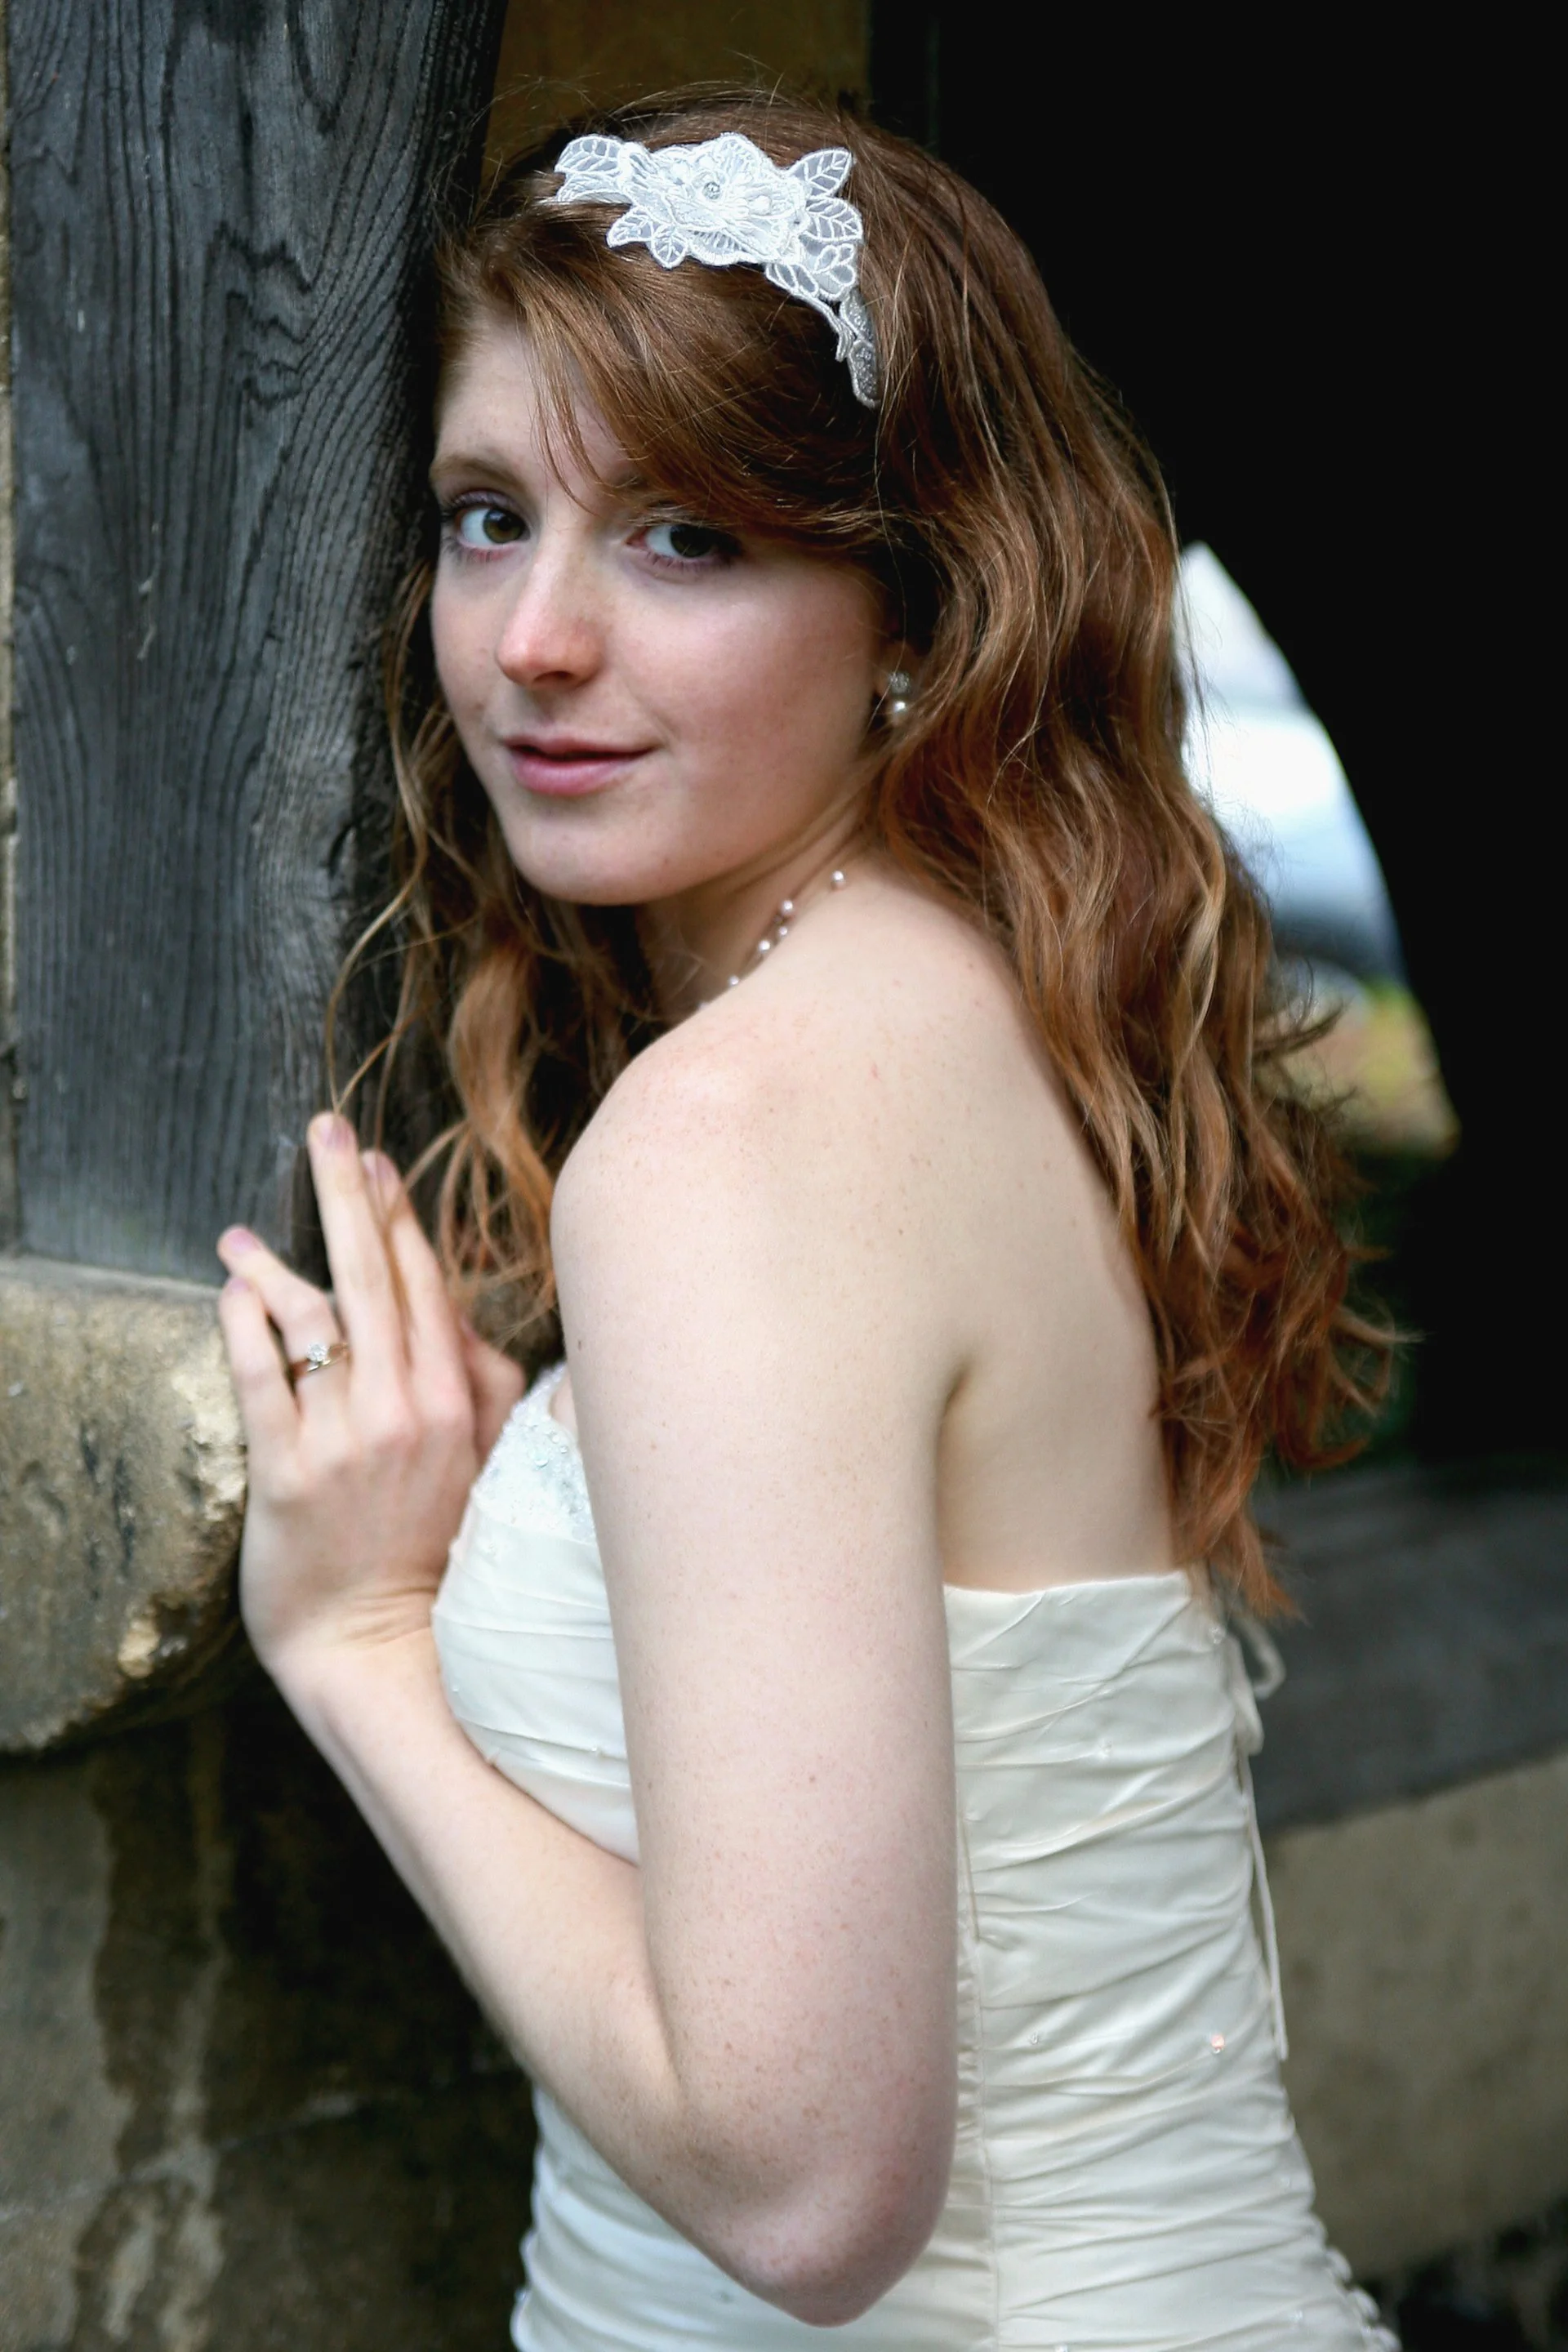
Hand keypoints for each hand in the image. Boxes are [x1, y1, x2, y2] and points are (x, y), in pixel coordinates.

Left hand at [216, 1115, 524, 1682]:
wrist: (384, 1643)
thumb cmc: (436, 1547)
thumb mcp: (486, 1460)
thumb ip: (483, 1381)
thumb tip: (460, 1312)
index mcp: (454, 1400)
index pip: (423, 1284)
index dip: (398, 1216)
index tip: (376, 1162)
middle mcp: (403, 1409)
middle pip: (371, 1277)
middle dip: (347, 1195)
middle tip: (325, 1132)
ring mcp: (343, 1441)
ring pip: (311, 1319)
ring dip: (275, 1261)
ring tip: (236, 1235)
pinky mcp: (285, 1475)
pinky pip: (258, 1378)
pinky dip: (243, 1323)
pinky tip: (229, 1289)